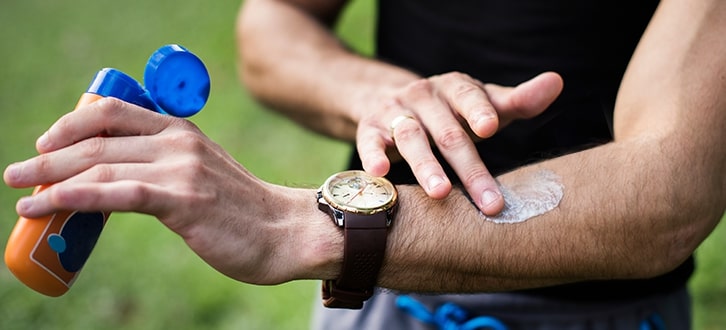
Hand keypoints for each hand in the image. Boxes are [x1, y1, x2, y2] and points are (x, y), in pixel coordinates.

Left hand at [3, 98, 330, 284]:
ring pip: (100, 164)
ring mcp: (181, 169)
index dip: (71, 124)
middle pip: (98, 139)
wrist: (284, 231)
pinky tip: (49, 204)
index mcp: (181, 130)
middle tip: (16, 172)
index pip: (114, 113)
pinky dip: (76, 196)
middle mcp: (178, 142)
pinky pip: (117, 192)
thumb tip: (116, 180)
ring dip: (51, 179)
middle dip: (49, 156)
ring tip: (21, 195)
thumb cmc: (241, 210)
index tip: (46, 143)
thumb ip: (164, 167)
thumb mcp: (201, 173)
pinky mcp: (183, 199)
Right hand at [355, 71, 562, 214]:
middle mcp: (423, 96)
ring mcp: (394, 111)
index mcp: (454, 87)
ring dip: (425, 166)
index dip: (478, 111)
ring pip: (409, 137)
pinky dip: (373, 156)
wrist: (385, 97)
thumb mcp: (481, 103)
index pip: (468, 96)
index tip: (490, 128)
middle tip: (489, 201)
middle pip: (447, 132)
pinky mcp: (369, 128)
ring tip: (440, 194)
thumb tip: (556, 82)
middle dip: (468, 167)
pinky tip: (380, 173)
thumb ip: (517, 100)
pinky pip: (369, 142)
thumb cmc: (448, 110)